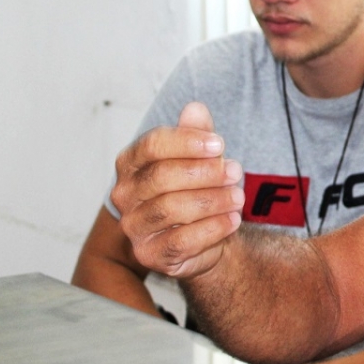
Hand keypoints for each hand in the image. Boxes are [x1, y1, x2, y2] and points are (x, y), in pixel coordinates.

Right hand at [116, 102, 244, 278]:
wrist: (207, 235)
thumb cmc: (199, 189)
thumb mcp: (203, 157)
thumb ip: (198, 134)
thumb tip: (195, 108)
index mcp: (131, 163)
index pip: (152, 145)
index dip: (187, 142)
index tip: (219, 144)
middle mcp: (124, 194)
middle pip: (161, 177)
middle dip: (204, 173)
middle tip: (236, 172)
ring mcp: (134, 226)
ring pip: (171, 208)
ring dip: (212, 200)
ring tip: (238, 196)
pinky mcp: (149, 255)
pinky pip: (180, 241)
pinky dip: (212, 228)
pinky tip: (233, 219)